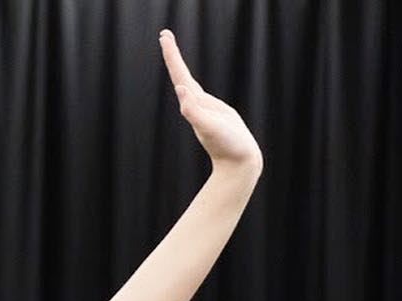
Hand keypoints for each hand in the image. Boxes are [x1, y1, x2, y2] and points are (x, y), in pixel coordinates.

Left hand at [160, 29, 261, 172]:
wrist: (237, 164)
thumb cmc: (227, 146)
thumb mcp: (210, 127)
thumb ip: (194, 111)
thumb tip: (181, 90)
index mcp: (194, 103)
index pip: (180, 74)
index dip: (172, 55)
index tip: (164, 36)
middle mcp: (195, 104)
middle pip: (180, 74)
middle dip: (172, 54)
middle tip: (164, 35)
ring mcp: (203, 109)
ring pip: (187, 83)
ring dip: (179, 67)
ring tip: (171, 50)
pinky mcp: (213, 113)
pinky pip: (198, 94)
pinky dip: (190, 83)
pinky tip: (186, 84)